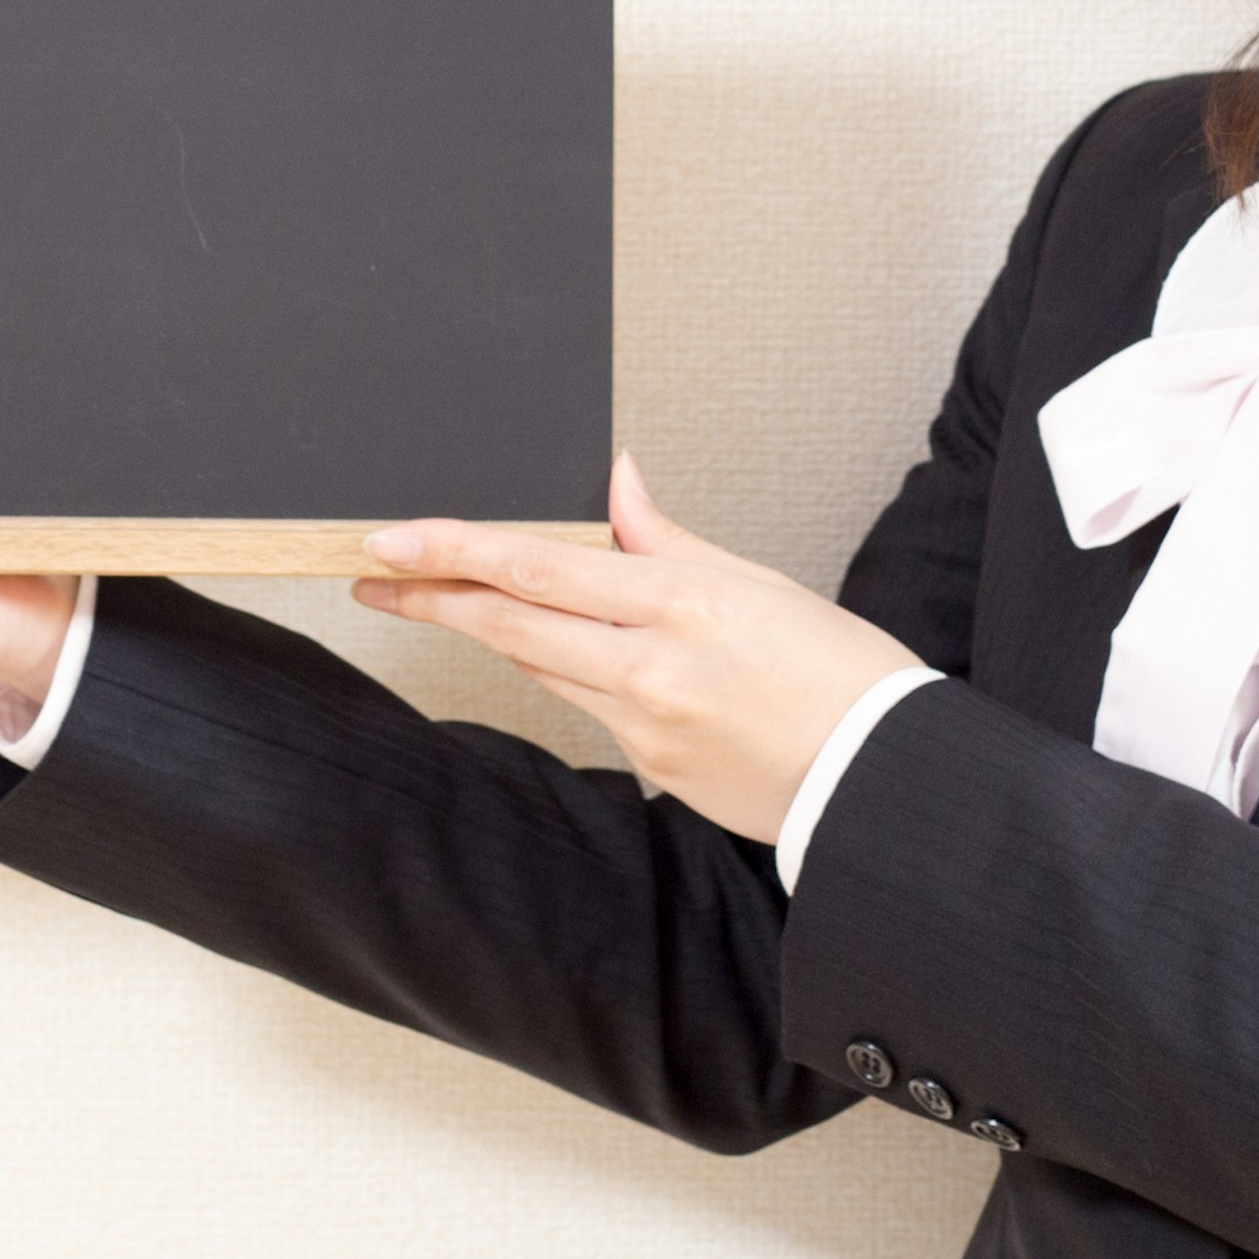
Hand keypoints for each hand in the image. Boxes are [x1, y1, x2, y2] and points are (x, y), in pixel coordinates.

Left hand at [350, 452, 922, 844]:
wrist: (884, 778)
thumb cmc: (842, 671)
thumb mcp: (760, 582)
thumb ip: (669, 537)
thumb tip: (616, 481)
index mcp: (684, 601)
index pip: (537, 565)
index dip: (452, 550)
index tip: (390, 539)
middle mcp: (652, 665)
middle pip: (512, 622)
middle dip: (433, 594)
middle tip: (373, 573)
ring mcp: (646, 724)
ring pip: (538, 664)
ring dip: (485, 629)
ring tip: (433, 598)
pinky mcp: (651, 768)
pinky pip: (584, 705)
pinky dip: (559, 668)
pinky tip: (549, 647)